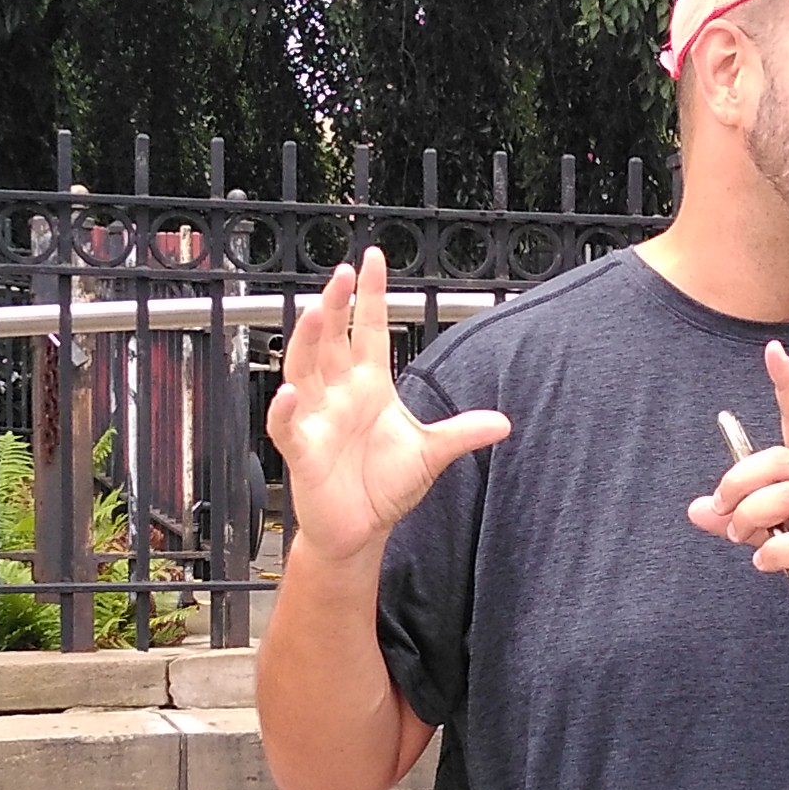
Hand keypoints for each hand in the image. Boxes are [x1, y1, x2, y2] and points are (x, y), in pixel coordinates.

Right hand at [267, 249, 511, 562]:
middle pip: (333, 340)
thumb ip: (461, 433)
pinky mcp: (302, 451)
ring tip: (315, 312)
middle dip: (336, 306)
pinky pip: (288, 426)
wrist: (360, 530)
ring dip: (306, 341)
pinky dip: (285, 410)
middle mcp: (339, 395)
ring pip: (304, 370)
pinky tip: (289, 394)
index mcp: (370, 386)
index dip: (371, 295)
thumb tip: (503, 422)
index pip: (370, 330)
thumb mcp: (429, 454)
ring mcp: (317, 419)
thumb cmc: (384, 486)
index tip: (371, 259)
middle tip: (342, 274)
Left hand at [686, 342, 788, 642]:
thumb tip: (696, 510)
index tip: (773, 350)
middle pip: (779, 458)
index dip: (788, 384)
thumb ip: (742, 521)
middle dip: (738, 482)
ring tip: (741, 538)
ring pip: (786, 495)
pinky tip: (765, 563)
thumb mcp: (781, 537)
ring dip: (750, 517)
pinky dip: (774, 552)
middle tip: (722, 510)